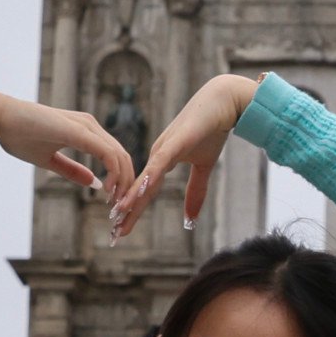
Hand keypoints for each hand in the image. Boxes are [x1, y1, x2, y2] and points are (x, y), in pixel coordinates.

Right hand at [0, 98, 132, 201]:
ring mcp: (86, 126)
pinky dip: (113, 173)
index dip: (120, 180)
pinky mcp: (79, 130)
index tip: (114, 201)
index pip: (114, 156)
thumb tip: (95, 183)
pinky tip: (107, 190)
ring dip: (122, 182)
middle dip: (126, 184)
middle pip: (122, 156)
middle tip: (120, 207)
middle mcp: (90, 126)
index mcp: (85, 131)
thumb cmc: (19, 135)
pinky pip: (106, 153)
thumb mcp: (50, 160)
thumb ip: (72, 171)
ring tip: (116, 203)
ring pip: (119, 155)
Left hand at [113, 74, 260, 236]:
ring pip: (144, 180)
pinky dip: (147, 180)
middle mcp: (157, 156)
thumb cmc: (212, 130)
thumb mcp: (204, 167)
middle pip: (138, 189)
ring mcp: (163, 149)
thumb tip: (191, 219)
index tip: (121, 230)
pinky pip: (157, 165)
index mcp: (161, 161)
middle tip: (113, 234)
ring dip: (131, 199)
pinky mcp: (174, 143)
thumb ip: (196, 192)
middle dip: (126, 213)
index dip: (133, 212)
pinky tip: (138, 191)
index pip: (144, 192)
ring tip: (117, 218)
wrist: (222, 102)